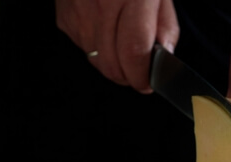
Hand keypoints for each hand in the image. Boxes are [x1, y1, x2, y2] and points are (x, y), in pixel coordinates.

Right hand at [55, 0, 179, 93]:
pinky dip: (98, 51)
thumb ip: (166, 26)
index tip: (148, 84)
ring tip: (125, 52)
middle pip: (112, 64)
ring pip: (96, 61)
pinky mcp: (64, 16)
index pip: (134, 51)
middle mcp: (102, 5)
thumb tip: (165, 57)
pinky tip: (107, 35)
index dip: (141, 76)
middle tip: (139, 75)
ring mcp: (79, 11)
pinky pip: (83, 47)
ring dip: (114, 66)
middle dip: (129, 78)